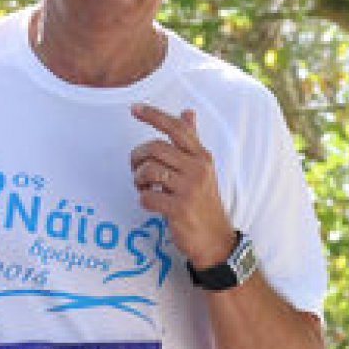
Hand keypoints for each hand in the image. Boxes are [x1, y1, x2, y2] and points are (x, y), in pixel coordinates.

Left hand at [129, 104, 234, 270]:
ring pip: (149, 170)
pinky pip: (147, 197)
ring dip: (138, 179)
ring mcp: (189, 189)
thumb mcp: (202, 168)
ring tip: (142, 187)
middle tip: (136, 169)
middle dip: (137, 157)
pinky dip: (143, 199)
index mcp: (202, 156)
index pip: (176, 128)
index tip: (133, 108)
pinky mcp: (179, 209)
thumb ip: (192, 141)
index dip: (153, 115)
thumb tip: (187, 112)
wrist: (215, 239)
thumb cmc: (204, 202)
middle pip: (155, 148)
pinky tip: (150, 203)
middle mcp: (198, 169)